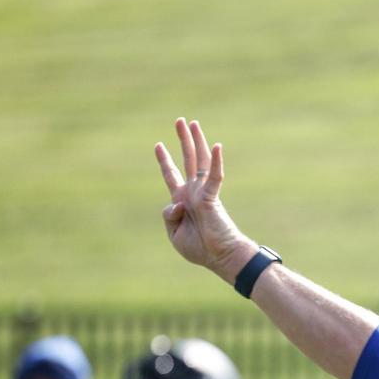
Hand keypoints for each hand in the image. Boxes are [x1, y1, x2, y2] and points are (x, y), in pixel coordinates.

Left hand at [155, 118, 256, 281]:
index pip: (172, 175)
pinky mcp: (212, 197)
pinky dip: (215, 163)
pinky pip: (214, 177)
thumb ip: (169, 214)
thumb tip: (176, 202)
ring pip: (200, 162)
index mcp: (182, 201)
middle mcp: (193, 192)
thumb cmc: (200, 248)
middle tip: (180, 121)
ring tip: (192, 123)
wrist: (220, 257)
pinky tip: (217, 146)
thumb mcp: (173, 232)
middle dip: (183, 140)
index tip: (158, 145)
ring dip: (196, 141)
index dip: (165, 160)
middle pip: (188, 160)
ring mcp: (203, 193)